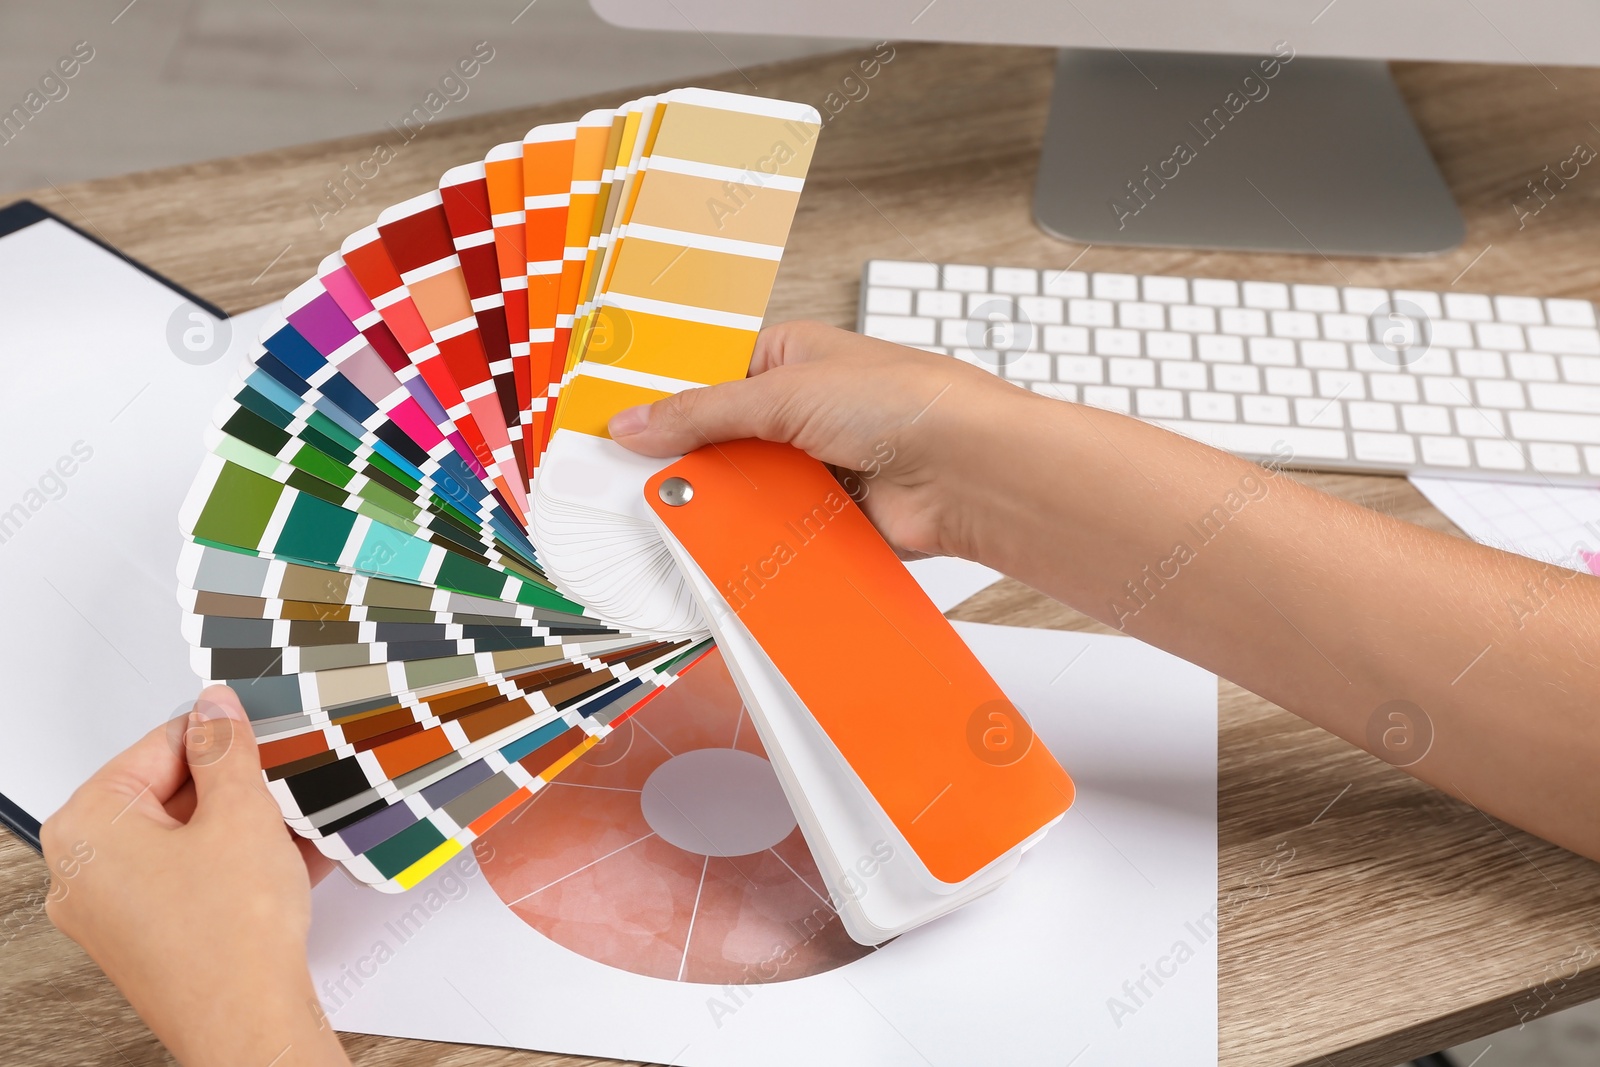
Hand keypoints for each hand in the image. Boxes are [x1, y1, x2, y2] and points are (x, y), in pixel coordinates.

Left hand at [43, 686, 347, 1066]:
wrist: (250, 1023)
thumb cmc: (231, 934)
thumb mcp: (240, 813)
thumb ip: (226, 749)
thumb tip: (214, 710)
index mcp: (86, 828)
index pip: (159, 746)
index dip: (220, 736)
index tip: (260, 730)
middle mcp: (85, 871)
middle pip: (170, 794)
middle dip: (236, 785)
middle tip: (284, 777)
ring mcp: (114, 911)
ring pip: (188, 838)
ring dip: (247, 824)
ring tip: (298, 817)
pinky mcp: (149, 938)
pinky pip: (195, 878)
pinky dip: (239, 863)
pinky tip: (294, 855)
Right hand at [607, 320, 1031, 559]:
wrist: (972, 471)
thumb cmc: (906, 401)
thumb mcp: (785, 393)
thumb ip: (703, 413)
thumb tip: (635, 422)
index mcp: (791, 358)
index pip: (709, 377)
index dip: (666, 401)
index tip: (617, 425)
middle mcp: (803, 410)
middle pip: (721, 441)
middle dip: (689, 462)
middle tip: (636, 482)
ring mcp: (817, 466)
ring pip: (745, 490)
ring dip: (722, 504)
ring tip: (674, 519)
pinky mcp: (832, 517)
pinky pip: (776, 531)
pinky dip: (754, 540)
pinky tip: (722, 549)